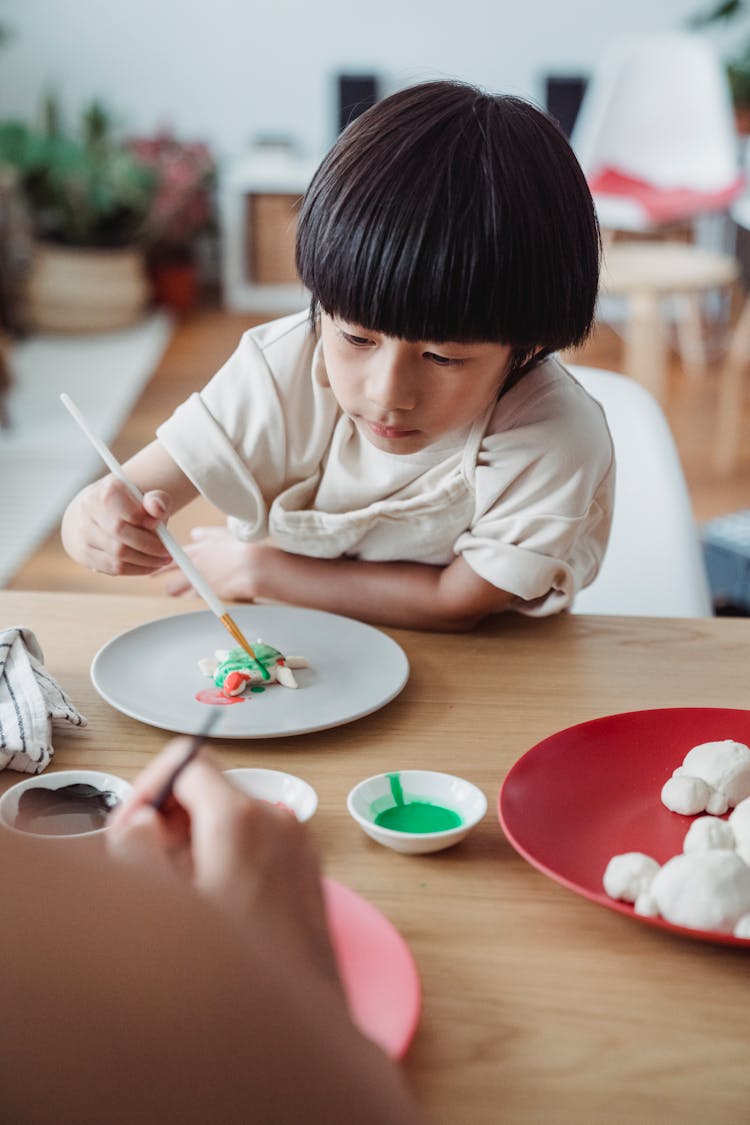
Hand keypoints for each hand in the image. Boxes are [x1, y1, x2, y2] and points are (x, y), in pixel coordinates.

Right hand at [61, 476, 173, 574]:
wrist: (98, 513)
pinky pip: (113, 568)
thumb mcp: (147, 497)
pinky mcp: (83, 553)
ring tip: (161, 560)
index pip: (130, 513)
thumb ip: (158, 500)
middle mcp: (89, 509)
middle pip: (121, 534)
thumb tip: (158, 509)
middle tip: (168, 553)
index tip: (160, 527)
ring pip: (117, 555)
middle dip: (150, 547)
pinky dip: (135, 570)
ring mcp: (82, 532)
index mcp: (107, 490)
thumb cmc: (130, 506)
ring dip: (146, 562)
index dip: (148, 524)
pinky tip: (148, 566)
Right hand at [107, 740, 341, 990]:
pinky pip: (257, 842)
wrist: (301, 1028)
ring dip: (196, 842)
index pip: (186, 761)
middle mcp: (277, 820)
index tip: (130, 826)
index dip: (148, 789)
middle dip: (169, 820)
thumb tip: (142, 823)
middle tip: (144, 867)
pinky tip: (212, 906)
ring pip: (232, 816)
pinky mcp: (307, 870)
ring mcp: (298, 845)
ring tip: (179, 896)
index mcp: (241, 819)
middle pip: (209, 788)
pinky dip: (228, 857)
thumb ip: (140, 852)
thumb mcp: (169, 910)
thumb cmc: (238, 978)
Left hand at [158, 525, 267, 600]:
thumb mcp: (224, 534)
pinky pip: (198, 600)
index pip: (168, 561)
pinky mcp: (211, 597)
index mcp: (195, 552)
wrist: (256, 567)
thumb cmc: (242, 547)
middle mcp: (194, 570)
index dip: (159, 568)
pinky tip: (206, 595)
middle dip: (172, 586)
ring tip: (190, 594)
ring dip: (183, 595)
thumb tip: (195, 533)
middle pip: (171, 585)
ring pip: (182, 596)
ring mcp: (201, 585)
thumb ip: (207, 535)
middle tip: (174, 586)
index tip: (152, 572)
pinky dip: (200, 598)